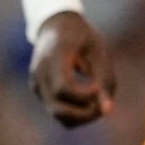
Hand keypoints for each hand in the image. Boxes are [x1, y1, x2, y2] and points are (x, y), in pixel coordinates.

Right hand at [29, 9, 114, 125]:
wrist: (56, 26)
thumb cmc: (82, 37)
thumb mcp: (98, 52)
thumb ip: (104, 79)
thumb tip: (107, 111)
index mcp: (54, 55)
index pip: (63, 87)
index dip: (84, 95)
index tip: (99, 90)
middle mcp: (40, 72)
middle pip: (58, 108)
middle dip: (84, 114)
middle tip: (103, 106)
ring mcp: (36, 83)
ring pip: (57, 115)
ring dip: (81, 117)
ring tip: (98, 104)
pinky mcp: (39, 91)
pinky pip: (57, 111)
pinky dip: (74, 114)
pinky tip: (88, 102)